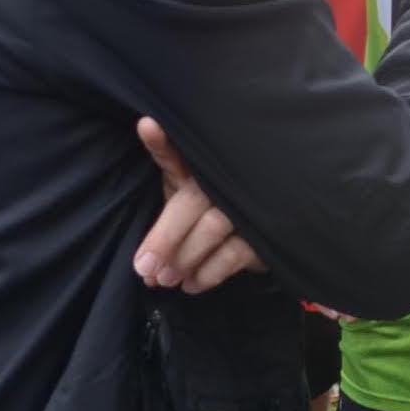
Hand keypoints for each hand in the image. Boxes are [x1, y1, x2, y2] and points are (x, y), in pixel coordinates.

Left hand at [132, 117, 264, 292]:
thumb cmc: (207, 205)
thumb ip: (163, 196)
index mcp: (200, 164)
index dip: (162, 142)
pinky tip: (192, 284)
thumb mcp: (183, 189)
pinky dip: (209, 272)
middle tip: (145, 269)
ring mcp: (249, 201)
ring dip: (185, 258)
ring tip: (166, 280)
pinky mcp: (265, 230)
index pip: (178, 152)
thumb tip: (144, 198)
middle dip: (166, 238)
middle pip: (193, 200)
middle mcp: (225, 177)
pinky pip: (234, 253)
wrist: (256, 227)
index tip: (146, 126)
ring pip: (214, 227)